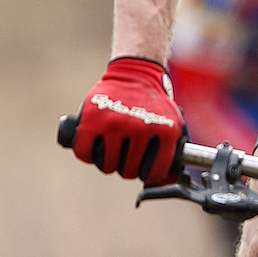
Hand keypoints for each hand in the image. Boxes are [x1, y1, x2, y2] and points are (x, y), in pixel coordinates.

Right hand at [72, 57, 186, 184]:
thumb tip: (166, 183)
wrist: (135, 74)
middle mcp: (139, 129)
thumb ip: (171, 152)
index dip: (147, 174)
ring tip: (111, 154)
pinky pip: (84, 152)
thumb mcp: (173, 125)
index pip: (153, 173)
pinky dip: (87, 155)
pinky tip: (93, 150)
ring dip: (108, 164)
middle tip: (126, 159)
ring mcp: (114, 124)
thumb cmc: (154, 104)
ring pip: (107, 165)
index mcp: (163, 132)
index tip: (143, 169)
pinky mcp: (92, 120)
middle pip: (129, 171)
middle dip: (127, 169)